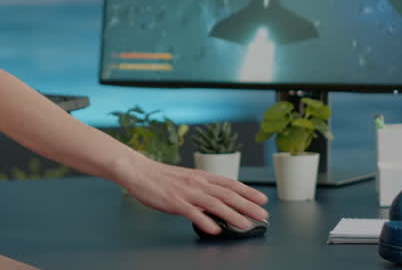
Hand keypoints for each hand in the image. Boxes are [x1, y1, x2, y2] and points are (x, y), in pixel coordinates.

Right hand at [116, 154, 268, 234]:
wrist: (138, 171)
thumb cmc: (161, 177)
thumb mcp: (186, 179)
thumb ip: (202, 189)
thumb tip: (218, 202)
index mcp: (201, 176)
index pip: (230, 183)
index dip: (248, 192)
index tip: (262, 200)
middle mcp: (197, 183)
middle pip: (228, 194)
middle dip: (248, 206)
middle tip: (262, 215)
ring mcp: (186, 192)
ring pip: (215, 204)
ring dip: (233, 215)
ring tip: (245, 225)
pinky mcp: (174, 202)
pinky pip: (192, 213)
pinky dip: (205, 221)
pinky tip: (215, 230)